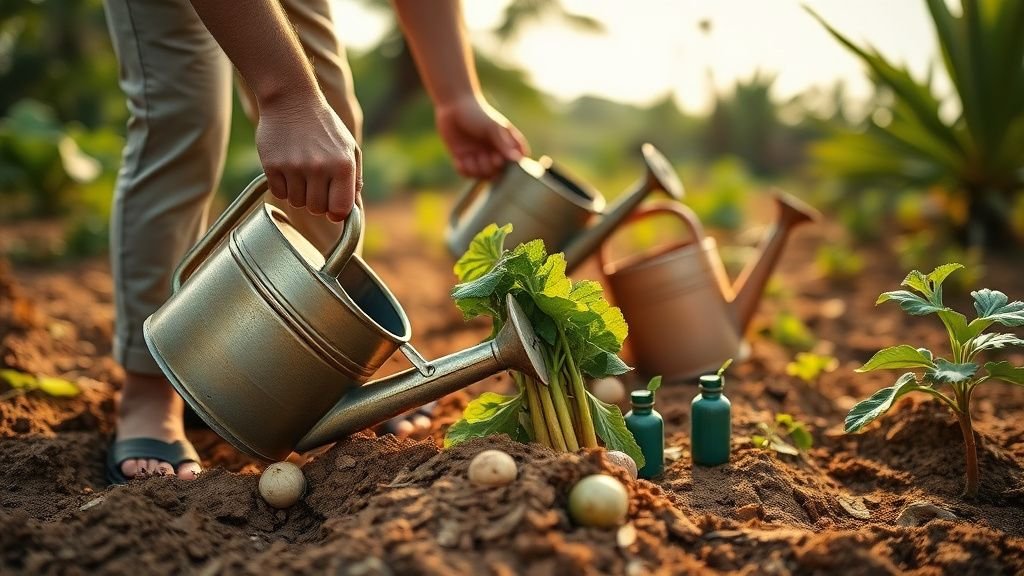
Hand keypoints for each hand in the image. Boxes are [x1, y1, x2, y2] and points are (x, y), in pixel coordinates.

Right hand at [256, 95, 361, 221]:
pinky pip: (279, 193)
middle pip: (317, 209)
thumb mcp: (348, 147)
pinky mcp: (272, 165)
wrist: (291, 98)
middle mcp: (319, 168)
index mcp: (343, 165)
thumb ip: (354, 178)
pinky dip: (283, 186)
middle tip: (315, 183)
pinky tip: (287, 168)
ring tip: (301, 171)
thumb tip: (353, 208)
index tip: (332, 208)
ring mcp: (294, 167)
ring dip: (299, 193)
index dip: (336, 213)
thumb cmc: (324, 125)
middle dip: (317, 201)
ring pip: (297, 202)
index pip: (341, 209)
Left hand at [435, 96, 529, 178]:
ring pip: (481, 176)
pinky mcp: (464, 159)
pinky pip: (467, 174)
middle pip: (497, 174)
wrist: (453, 106)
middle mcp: (494, 153)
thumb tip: (517, 159)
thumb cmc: (477, 113)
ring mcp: (479, 157)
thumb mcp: (492, 128)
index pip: (515, 164)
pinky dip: (464, 170)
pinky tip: (459, 160)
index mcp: (506, 145)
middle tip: (483, 156)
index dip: (507, 167)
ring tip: (469, 157)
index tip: (497, 158)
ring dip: (475, 169)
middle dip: (490, 169)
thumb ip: (504, 144)